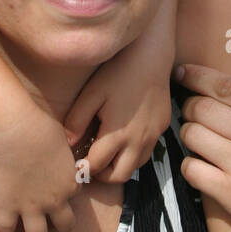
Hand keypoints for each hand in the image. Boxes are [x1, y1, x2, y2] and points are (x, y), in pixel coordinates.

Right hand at [0, 106, 77, 231]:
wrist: (16, 130)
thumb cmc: (40, 125)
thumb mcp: (61, 139)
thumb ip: (62, 154)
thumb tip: (59, 150)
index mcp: (70, 182)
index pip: (73, 194)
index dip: (63, 189)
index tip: (52, 182)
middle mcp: (55, 200)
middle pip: (66, 226)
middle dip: (59, 222)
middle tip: (46, 213)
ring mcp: (31, 207)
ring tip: (25, 223)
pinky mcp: (8, 206)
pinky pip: (6, 230)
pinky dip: (5, 227)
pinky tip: (3, 217)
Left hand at [65, 62, 170, 183]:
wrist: (151, 55)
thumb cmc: (117, 71)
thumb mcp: (91, 93)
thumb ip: (77, 121)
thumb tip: (68, 143)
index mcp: (117, 134)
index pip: (96, 166)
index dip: (82, 169)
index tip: (73, 165)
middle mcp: (138, 140)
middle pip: (119, 176)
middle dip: (102, 174)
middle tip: (89, 162)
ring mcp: (153, 135)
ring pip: (135, 167)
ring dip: (119, 165)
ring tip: (105, 151)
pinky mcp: (162, 127)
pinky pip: (147, 151)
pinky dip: (133, 153)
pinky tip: (123, 136)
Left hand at [175, 62, 230, 231]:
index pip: (225, 85)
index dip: (196, 75)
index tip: (183, 72)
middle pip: (201, 107)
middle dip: (190, 106)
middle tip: (192, 112)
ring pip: (191, 135)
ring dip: (188, 134)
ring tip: (198, 140)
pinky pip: (191, 169)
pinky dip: (190, 166)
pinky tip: (200, 168)